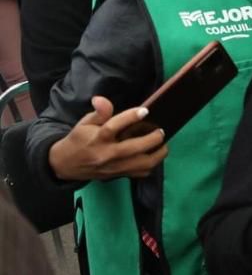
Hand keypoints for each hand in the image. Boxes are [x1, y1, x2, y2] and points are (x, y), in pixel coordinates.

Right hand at [47, 96, 168, 181]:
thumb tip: (101, 99)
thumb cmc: (79, 140)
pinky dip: (151, 165)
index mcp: (97, 138)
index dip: (130, 117)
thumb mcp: (84, 123)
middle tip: (161, 130)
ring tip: (162, 143)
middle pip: (134, 148)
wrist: (65, 165)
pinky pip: (140, 173)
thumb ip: (98, 112)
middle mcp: (107, 154)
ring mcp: (114, 167)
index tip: (145, 111)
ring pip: (142, 164)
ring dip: (157, 153)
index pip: (113, 127)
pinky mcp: (118, 175)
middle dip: (152, 139)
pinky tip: (154, 155)